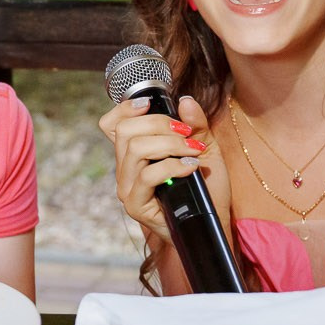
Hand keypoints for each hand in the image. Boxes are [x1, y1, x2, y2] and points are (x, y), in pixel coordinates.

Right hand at [97, 94, 213, 243]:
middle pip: (126, 131)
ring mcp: (128, 188)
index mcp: (134, 154)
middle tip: (187, 133)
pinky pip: (147, 176)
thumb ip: (196, 125)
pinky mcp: (136, 205)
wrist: (212, 223)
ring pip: (136, 150)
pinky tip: (191, 168)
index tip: (149, 104)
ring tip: (193, 152)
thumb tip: (186, 101)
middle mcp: (125, 169)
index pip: (111, 126)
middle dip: (160, 124)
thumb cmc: (207, 189)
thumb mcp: (206, 149)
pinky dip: (172, 166)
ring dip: (170, 144)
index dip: (124, 109)